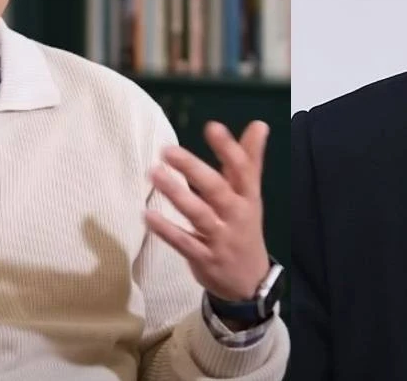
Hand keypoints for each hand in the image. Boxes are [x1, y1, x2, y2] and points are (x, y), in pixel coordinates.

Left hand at [146, 120, 270, 302]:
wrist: (250, 282)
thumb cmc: (244, 227)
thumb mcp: (250, 194)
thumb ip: (249, 159)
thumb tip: (259, 124)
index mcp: (248, 196)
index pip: (242, 168)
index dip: (229, 148)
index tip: (212, 127)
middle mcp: (237, 214)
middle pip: (217, 189)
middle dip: (193, 169)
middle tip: (167, 150)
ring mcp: (221, 237)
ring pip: (199, 214)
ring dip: (176, 194)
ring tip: (154, 173)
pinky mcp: (204, 258)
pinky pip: (184, 243)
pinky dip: (166, 230)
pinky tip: (147, 215)